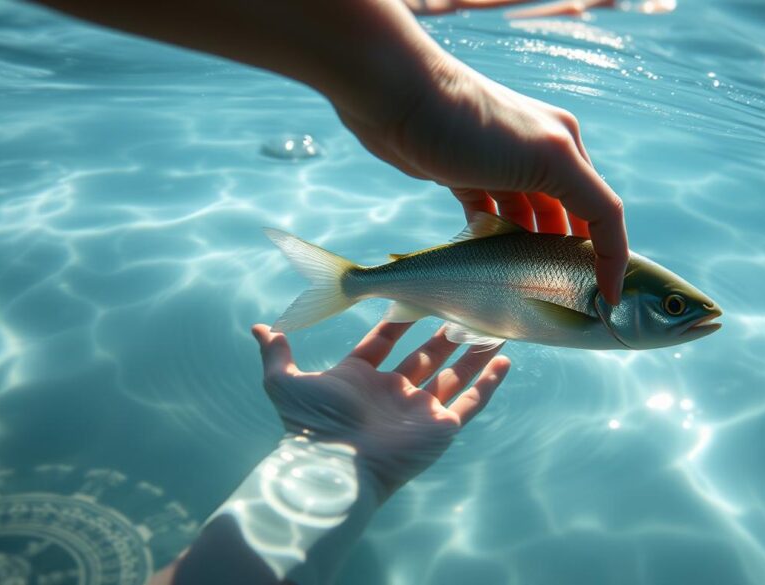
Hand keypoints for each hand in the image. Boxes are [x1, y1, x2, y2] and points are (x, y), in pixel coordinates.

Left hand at [251, 321, 510, 499]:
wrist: (334, 467)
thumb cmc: (309, 426)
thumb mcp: (284, 382)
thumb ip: (276, 354)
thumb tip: (260, 328)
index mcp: (360, 379)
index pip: (384, 342)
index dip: (397, 320)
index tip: (412, 295)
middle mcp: (392, 393)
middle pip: (425, 355)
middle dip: (444, 332)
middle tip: (461, 304)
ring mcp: (418, 411)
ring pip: (453, 374)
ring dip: (472, 351)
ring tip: (493, 325)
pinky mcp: (440, 429)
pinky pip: (470, 401)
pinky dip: (488, 383)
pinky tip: (504, 360)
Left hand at [333, 55, 628, 302]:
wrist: (397, 97)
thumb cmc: (473, 124)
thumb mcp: (547, 159)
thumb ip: (587, 201)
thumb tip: (606, 248)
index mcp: (565, 149)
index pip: (604, 213)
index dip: (611, 258)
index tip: (607, 301)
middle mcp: (539, 154)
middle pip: (566, 219)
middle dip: (568, 259)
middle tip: (565, 302)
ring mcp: (499, 164)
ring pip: (526, 220)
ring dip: (528, 252)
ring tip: (526, 289)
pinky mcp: (463, 174)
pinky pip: (488, 214)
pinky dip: (491, 237)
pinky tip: (486, 260)